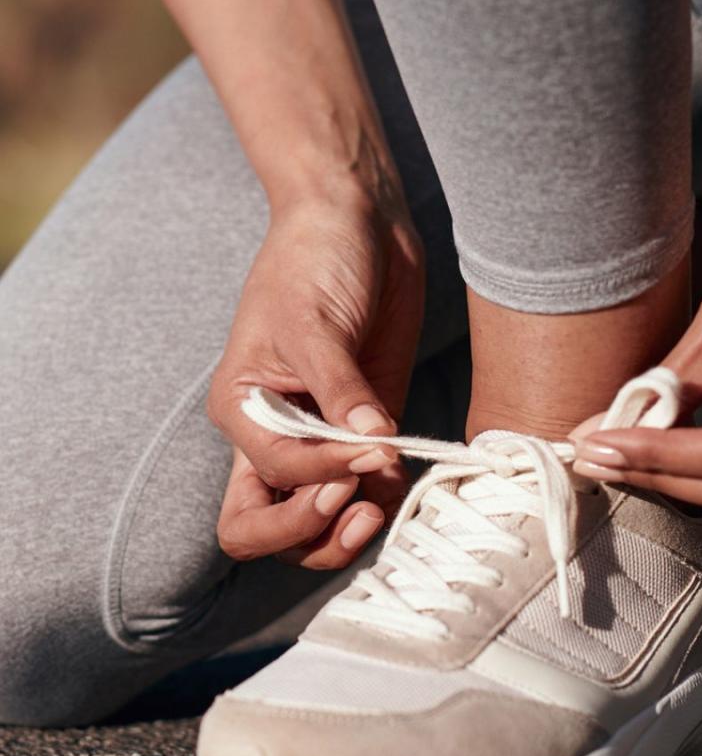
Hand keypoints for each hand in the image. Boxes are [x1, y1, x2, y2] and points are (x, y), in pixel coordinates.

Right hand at [209, 170, 423, 569]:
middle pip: (267, 529)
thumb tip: (374, 445)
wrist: (356, 222)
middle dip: (309, 532)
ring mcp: (321, 441)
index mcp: (244, 410)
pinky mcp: (367, 432)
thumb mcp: (315, 321)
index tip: (368, 445)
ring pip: (313, 527)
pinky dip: (383, 503)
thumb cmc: (314, 259)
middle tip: (359, 500)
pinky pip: (368, 493)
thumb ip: (340, 390)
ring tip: (379, 507)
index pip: (271, 478)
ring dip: (343, 534)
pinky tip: (404, 482)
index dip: (319, 476)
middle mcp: (274, 437)